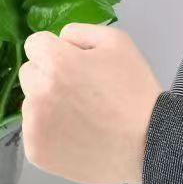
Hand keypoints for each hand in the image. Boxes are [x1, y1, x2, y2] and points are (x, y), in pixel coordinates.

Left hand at [18, 23, 163, 183]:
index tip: (77, 68)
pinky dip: (53, 136)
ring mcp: (35, 124)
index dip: (59, 53)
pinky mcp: (37, 151)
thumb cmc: (138, 95)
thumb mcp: (120, 44)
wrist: (149, 146)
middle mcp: (38, 91)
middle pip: (31, 75)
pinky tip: (79, 138)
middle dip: (51, 79)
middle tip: (84, 95)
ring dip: (51, 108)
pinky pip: (37, 135)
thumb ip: (81, 32)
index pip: (35, 45)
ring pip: (33, 106)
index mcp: (56, 62)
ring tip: (86, 120)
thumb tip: (60, 41)